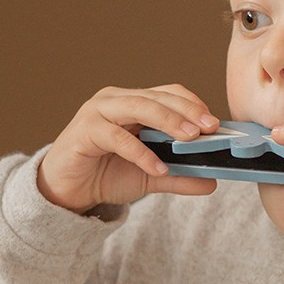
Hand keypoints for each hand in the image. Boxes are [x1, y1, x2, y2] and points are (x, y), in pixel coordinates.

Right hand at [37, 84, 218, 212]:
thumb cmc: (107, 173)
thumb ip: (180, 176)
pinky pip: (118, 137)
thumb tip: (212, 182)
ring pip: (138, 107)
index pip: (169, 93)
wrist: (68, 190)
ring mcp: (98, 111)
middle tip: (209, 128)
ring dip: (168, 121)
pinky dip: (141, 153)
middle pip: (157, 97)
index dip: (192, 104)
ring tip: (190, 139)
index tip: (215, 123)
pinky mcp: (85, 130)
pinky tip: (158, 168)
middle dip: (186, 111)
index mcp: (134, 102)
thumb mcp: (151, 176)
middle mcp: (116, 100)